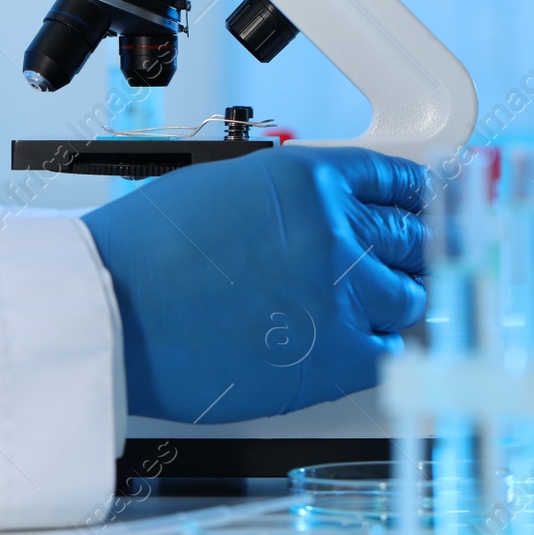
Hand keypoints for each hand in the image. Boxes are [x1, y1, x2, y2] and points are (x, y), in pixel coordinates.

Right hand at [82, 146, 427, 423]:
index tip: (422, 206)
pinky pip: (392, 350)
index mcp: (310, 178)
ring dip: (394, 301)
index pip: (393, 180)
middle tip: (404, 259)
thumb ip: (288, 199)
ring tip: (367, 307)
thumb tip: (320, 217)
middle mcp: (337, 231)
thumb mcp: (224, 186)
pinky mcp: (337, 356)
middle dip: (408, 249)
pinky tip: (359, 343)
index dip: (412, 197)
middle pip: (411, 237)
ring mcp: (342, 295)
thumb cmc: (145, 252)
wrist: (111, 311)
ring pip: (410, 296)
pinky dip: (380, 347)